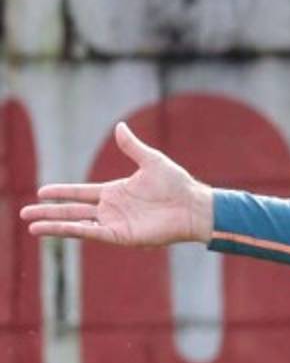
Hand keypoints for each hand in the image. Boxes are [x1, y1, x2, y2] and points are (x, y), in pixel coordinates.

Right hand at [21, 122, 213, 245]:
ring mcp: (115, 223)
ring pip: (77, 224)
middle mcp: (112, 209)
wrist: (193, 205)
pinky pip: (92, 233)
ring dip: (54, 225)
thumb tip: (120, 127)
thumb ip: (131, 146)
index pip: (80, 192)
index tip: (41, 191)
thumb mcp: (151, 160)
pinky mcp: (121, 235)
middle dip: (48, 211)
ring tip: (31, 227)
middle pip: (72, 210)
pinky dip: (73, 230)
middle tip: (24, 213)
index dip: (60, 192)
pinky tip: (55, 229)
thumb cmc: (177, 184)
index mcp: (115, 192)